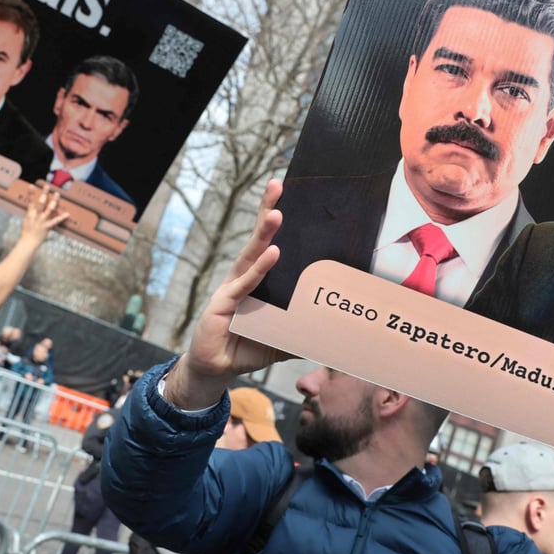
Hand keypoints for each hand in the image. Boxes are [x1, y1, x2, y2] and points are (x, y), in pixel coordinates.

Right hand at [19, 184, 68, 243]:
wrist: (29, 241)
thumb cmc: (27, 230)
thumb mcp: (27, 219)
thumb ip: (31, 212)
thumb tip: (33, 205)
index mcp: (30, 213)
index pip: (30, 201)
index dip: (31, 193)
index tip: (31, 185)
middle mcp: (36, 216)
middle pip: (40, 203)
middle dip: (44, 194)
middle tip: (47, 186)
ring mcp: (42, 221)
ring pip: (49, 210)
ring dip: (54, 201)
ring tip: (57, 194)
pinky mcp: (48, 226)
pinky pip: (56, 221)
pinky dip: (62, 217)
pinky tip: (67, 214)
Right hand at [166, 180, 289, 406]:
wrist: (217, 368)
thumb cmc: (247, 347)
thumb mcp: (283, 338)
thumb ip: (304, 329)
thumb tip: (336, 329)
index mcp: (258, 280)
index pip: (269, 244)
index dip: (276, 222)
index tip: (290, 196)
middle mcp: (244, 277)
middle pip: (258, 239)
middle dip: (267, 211)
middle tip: (278, 185)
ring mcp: (232, 287)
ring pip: (250, 255)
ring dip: (264, 233)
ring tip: (277, 213)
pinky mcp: (223, 303)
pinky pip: (244, 284)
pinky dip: (259, 269)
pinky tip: (272, 253)